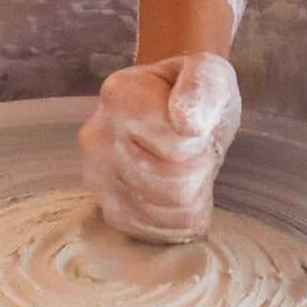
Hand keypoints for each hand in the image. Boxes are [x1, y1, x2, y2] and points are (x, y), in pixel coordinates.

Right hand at [79, 54, 240, 243]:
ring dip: (193, 195)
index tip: (196, 124)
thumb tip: (188, 122)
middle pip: (174, 185)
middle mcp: (97, 138)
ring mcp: (98, 178)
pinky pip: (157, 233)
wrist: (174, 104)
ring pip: (168, 212)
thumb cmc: (193, 89)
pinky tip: (178, 191)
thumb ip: (202, 88)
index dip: (202, 141)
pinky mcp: (108, 210)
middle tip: (195, 149)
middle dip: (199, 170)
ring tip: (186, 167)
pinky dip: (179, 219)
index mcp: (120, 96)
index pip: (180, 147)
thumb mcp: (209, 73)